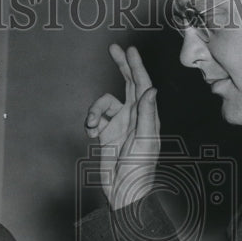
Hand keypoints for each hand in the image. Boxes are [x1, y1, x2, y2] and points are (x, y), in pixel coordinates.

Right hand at [84, 45, 159, 208]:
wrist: (123, 192)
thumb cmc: (139, 170)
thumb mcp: (145, 141)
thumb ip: (146, 114)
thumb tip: (151, 89)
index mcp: (147, 117)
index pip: (142, 85)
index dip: (136, 67)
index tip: (129, 50)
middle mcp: (134, 117)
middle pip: (128, 84)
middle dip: (121, 67)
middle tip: (113, 49)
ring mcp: (119, 125)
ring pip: (104, 103)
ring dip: (95, 110)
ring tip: (93, 124)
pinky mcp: (106, 134)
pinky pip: (95, 118)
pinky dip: (90, 122)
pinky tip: (91, 133)